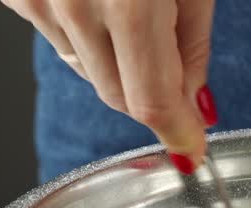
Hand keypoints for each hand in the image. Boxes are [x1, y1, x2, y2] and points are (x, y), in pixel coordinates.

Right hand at [2, 0, 216, 168]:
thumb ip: (191, 44)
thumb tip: (193, 105)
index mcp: (129, 3)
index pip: (153, 103)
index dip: (177, 133)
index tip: (191, 150)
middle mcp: (75, 5)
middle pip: (118, 96)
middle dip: (150, 92)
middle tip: (171, 56)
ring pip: (85, 70)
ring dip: (113, 57)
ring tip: (126, 0)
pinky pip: (57, 38)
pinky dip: (81, 30)